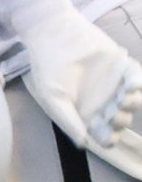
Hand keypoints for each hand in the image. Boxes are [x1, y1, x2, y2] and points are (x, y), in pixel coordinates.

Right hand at [21, 8, 141, 176]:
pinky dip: (137, 84)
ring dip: (132, 104)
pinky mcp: (124, 67)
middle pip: (121, 120)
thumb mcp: (53, 99)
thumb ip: (69, 121)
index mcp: (86, 112)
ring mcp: (116, 84)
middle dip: (120, 121)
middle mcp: (104, 101)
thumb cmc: (49, 68)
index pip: (103, 132)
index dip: (108, 138)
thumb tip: (84, 144)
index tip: (107, 136)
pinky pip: (137, 79)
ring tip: (123, 99)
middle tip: (112, 113)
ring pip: (133, 102)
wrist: (54, 36)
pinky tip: (130, 85)